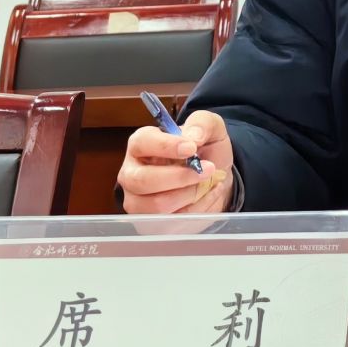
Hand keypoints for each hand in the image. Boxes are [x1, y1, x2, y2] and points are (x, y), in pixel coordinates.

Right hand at [117, 109, 232, 214]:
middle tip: (208, 169)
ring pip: (158, 205)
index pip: (142, 143)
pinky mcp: (150, 223)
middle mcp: (132, 174)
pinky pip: (172, 221)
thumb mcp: (210, 128)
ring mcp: (138, 201)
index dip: (165, 146)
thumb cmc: (205, 150)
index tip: (191, 148)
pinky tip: (207, 194)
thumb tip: (192, 137)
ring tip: (208, 182)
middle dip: (180, 177)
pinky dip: (197, 208)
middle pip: (142, 180)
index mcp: (141, 145)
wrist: (215, 177)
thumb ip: (202, 123)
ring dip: (191, 194)